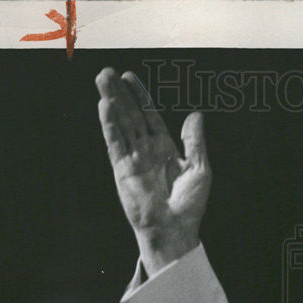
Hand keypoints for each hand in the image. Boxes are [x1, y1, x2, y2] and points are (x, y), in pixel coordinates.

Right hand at [95, 67, 210, 271]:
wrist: (175, 230)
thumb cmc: (189, 206)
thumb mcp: (199, 169)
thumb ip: (194, 142)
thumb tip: (196, 115)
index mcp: (165, 150)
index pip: (149, 117)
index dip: (140, 97)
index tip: (130, 78)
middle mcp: (146, 152)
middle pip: (131, 116)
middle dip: (120, 94)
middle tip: (107, 72)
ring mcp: (133, 160)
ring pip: (120, 124)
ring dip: (111, 102)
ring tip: (102, 80)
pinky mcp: (122, 170)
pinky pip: (115, 142)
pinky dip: (109, 124)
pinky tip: (105, 106)